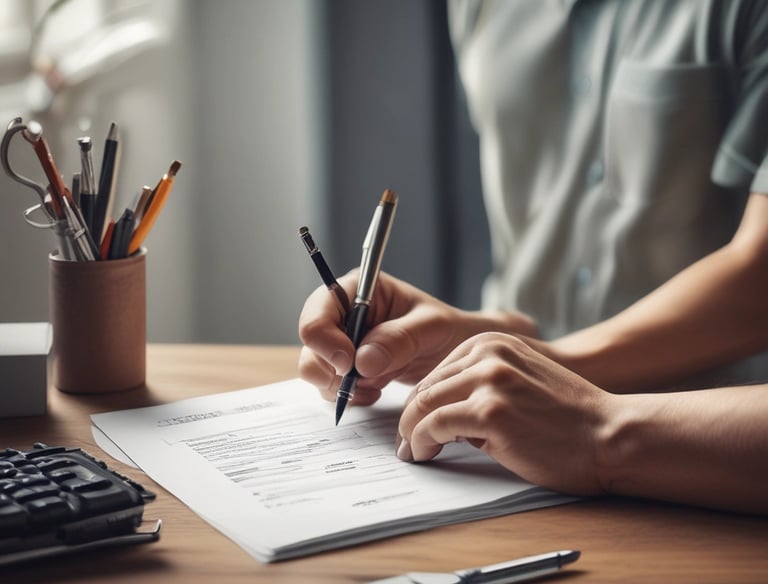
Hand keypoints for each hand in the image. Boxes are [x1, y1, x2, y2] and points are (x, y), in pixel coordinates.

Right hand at [298, 271, 536, 405]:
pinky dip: (350, 395)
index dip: (324, 339)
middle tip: (363, 381)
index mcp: (358, 289)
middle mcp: (343, 313)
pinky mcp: (346, 366)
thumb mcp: (431, 328)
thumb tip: (361, 361)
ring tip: (377, 384)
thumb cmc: (447, 330)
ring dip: (341, 385)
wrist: (456, 353)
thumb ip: (399, 339)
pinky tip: (377, 390)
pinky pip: (330, 386)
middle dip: (330, 368)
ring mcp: (341, 342)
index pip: (319, 310)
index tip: (348, 363)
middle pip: (310, 342)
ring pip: (315, 368)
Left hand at [396, 332, 614, 495]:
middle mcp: (488, 354)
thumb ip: (480, 384)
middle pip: (425, 387)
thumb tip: (435, 411)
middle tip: (407, 443)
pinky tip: (425, 455)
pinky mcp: (490, 412)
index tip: (413, 424)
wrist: (609, 436)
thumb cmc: (568, 419)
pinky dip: (421, 443)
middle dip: (410, 418)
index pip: (437, 372)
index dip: (420, 402)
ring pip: (422, 404)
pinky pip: (434, 425)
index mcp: (492, 343)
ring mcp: (489, 381)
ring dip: (411, 433)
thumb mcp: (519, 381)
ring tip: (415, 452)